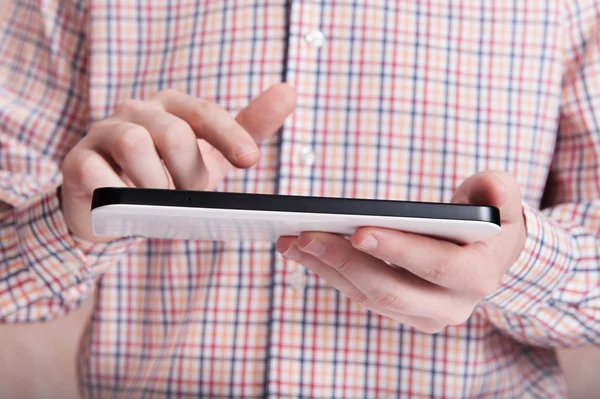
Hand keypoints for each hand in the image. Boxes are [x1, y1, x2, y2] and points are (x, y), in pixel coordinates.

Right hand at [61, 83, 295, 241]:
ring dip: (156, 184)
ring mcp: (104, 133)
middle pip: (172, 131)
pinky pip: (97, 172)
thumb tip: (289, 92)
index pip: (204, 113)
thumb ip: (248, 128)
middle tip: (189, 197)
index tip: (250, 160)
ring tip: (160, 204)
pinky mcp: (78, 161)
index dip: (229, 135)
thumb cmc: (169, 176)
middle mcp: (139, 112)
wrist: (115, 209)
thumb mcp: (211, 156)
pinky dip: (118, 194)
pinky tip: (127, 207)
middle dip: (188, 172)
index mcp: (173, 108)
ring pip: (134, 143)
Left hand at [276, 171, 525, 332]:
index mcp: (477, 276)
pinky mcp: (398, 312)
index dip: (397, 249)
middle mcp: (450, 306)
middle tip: (305, 235)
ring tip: (291, 240)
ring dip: (325, 268)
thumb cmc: (488, 220)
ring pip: (366, 295)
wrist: (485, 256)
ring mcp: (421, 314)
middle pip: (390, 290)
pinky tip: (303, 250)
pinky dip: (328, 271)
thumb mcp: (501, 200)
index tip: (357, 231)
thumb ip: (499, 191)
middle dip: (344, 261)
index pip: (436, 265)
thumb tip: (490, 189)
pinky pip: (358, 294)